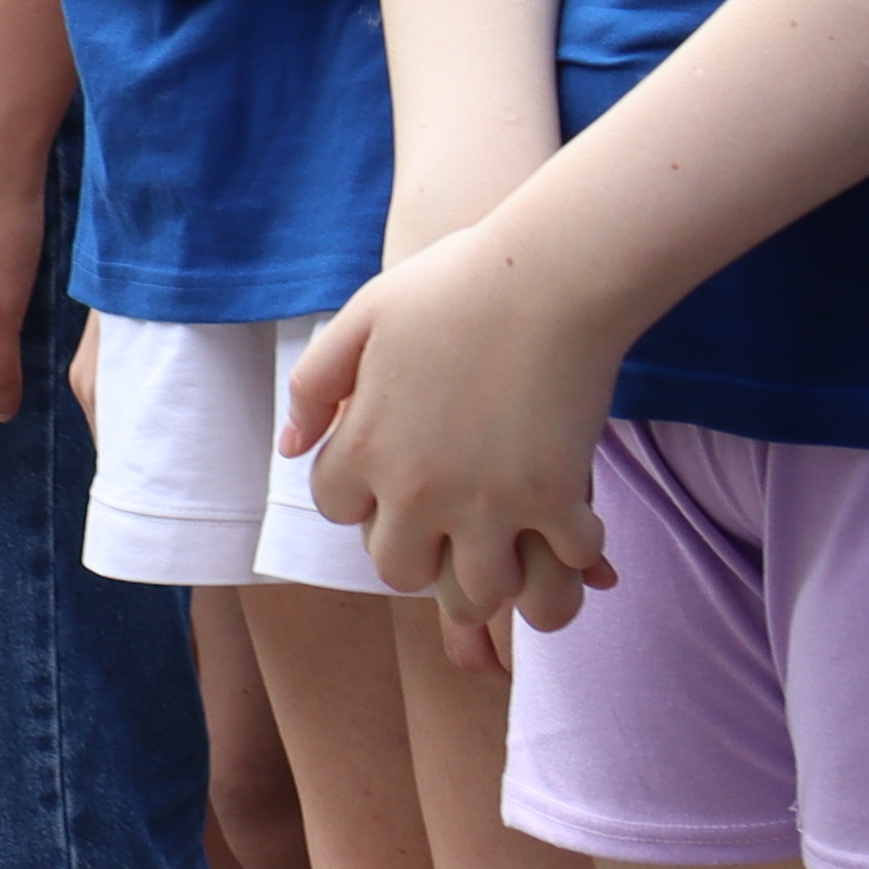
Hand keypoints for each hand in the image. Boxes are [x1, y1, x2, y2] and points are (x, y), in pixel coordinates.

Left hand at [289, 224, 625, 632]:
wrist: (545, 276)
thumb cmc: (453, 287)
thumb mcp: (360, 319)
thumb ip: (316, 387)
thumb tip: (289, 447)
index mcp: (364, 448)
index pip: (340, 510)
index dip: (365, 499)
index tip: (395, 485)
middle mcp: (416, 491)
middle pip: (401, 571)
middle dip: (422, 560)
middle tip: (450, 539)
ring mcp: (488, 504)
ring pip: (480, 592)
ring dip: (495, 582)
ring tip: (514, 559)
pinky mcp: (557, 501)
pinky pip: (563, 564)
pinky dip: (575, 559)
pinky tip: (578, 529)